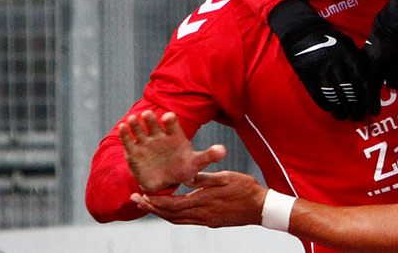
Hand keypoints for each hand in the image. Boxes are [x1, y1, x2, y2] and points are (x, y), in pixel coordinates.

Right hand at [118, 110, 226, 191]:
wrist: (164, 180)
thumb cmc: (182, 169)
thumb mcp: (195, 164)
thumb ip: (208, 156)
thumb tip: (223, 150)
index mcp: (174, 136)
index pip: (172, 125)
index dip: (170, 120)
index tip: (168, 117)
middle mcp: (159, 135)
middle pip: (154, 124)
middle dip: (150, 119)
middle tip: (148, 115)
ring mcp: (145, 142)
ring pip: (139, 129)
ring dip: (136, 124)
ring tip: (132, 120)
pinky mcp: (134, 151)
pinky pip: (128, 141)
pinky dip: (125, 134)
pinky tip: (122, 127)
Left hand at [132, 171, 267, 227]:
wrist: (261, 208)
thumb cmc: (246, 188)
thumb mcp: (225, 177)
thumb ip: (204, 177)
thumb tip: (186, 175)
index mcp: (204, 201)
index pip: (172, 205)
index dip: (155, 201)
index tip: (142, 195)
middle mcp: (202, 215)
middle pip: (170, 215)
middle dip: (152, 208)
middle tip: (136, 200)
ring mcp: (205, 221)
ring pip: (176, 220)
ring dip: (160, 213)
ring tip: (148, 205)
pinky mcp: (210, 223)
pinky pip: (186, 221)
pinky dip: (173, 216)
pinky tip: (169, 210)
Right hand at [268, 0, 378, 120]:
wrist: (302, 32)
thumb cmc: (329, 38)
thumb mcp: (347, 44)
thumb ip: (357, 60)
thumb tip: (370, 79)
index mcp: (348, 56)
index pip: (363, 82)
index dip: (370, 99)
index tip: (374, 110)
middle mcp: (336, 65)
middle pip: (349, 93)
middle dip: (356, 108)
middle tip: (360, 117)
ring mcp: (321, 72)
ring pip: (333, 97)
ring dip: (340, 110)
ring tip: (345, 117)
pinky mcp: (307, 77)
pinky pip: (318, 95)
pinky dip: (325, 104)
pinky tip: (331, 110)